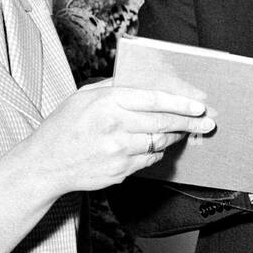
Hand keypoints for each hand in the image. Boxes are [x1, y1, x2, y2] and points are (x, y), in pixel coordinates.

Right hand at [23, 81, 213, 199]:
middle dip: (190, 122)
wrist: (44, 164)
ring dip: (174, 137)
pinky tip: (154, 146)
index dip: (181, 102)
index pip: (154, 100)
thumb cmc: (64, 126)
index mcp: (107, 102)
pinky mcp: (120, 171)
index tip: (199, 105)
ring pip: (159, 143)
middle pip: (163, 123)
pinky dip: (156, 152)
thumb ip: (114, 87)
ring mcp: (118, 151)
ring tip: (183, 131)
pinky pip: (149, 160)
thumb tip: (144, 81)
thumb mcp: (83, 96)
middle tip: (207, 122)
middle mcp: (115, 126)